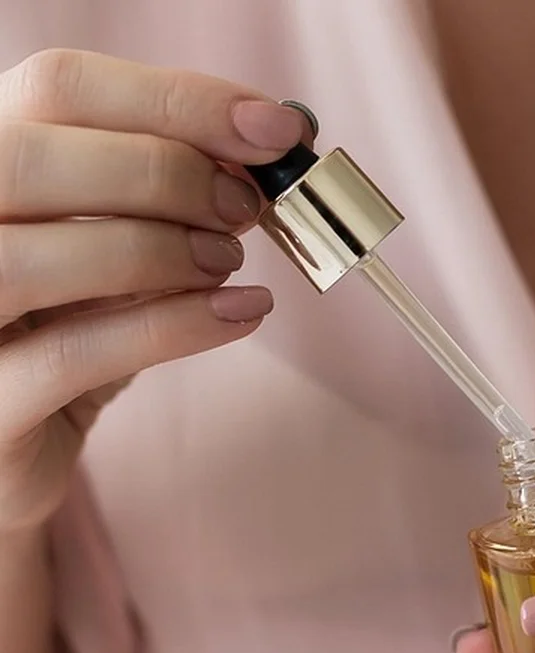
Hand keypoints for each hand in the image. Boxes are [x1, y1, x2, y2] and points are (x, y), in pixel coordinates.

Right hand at [0, 50, 309, 531]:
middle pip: (35, 158)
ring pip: (40, 257)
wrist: (18, 446)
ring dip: (161, 250)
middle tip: (245, 206)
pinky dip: (174, 328)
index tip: (274, 131)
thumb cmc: (64, 334)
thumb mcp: (111, 253)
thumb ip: (162, 203)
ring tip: (229, 264)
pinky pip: (76, 354)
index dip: (177, 100)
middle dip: (165, 172)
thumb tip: (256, 159)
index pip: (59, 88)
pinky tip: (242, 314)